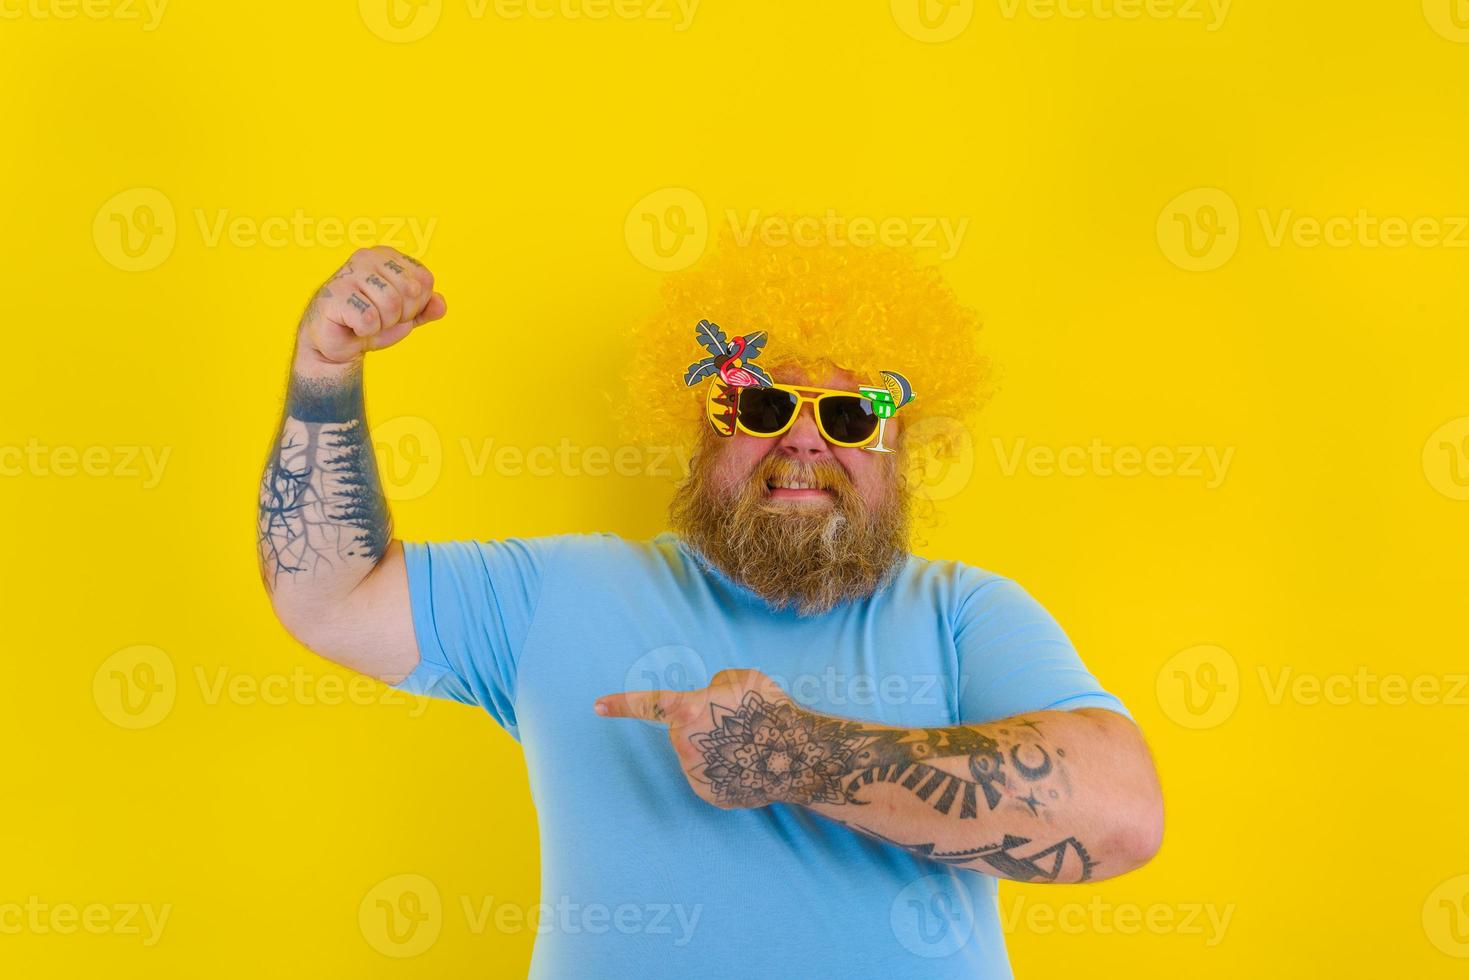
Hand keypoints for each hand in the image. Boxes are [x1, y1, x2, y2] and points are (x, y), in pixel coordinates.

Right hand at [296, 246, 446, 370]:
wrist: (336, 344)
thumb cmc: (370, 323)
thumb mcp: (405, 317)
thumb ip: (426, 309)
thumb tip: (441, 304)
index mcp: (387, 256)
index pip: (424, 280)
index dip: (416, 304)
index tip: (397, 310)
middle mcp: (367, 257)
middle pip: (411, 290)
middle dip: (401, 315)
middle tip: (380, 318)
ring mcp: (349, 273)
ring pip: (391, 305)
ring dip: (383, 324)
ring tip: (367, 321)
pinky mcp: (335, 294)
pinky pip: (369, 319)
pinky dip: (365, 331)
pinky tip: (352, 325)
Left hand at [595, 668, 859, 810]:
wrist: (796, 756)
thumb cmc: (771, 710)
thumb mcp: (742, 677)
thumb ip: (715, 685)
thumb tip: (709, 698)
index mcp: (687, 710)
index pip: (648, 705)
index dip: (621, 704)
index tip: (596, 706)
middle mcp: (684, 744)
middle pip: (684, 730)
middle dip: (702, 725)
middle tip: (737, 723)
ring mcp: (695, 773)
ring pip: (697, 755)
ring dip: (715, 749)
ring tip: (749, 745)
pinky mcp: (709, 795)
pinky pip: (710, 777)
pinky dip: (725, 771)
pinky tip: (748, 765)